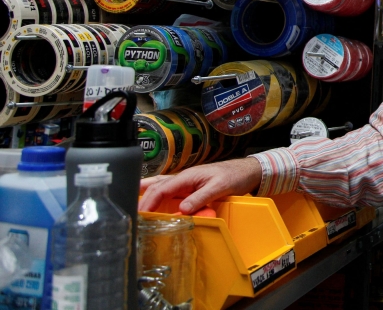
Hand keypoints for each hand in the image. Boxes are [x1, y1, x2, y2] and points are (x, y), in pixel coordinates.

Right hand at [139, 157, 262, 213]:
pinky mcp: (190, 188)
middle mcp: (183, 178)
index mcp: (187, 176)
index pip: (162, 188)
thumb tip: (182, 210)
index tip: (141, 214)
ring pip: (160, 186)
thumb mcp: (219, 187)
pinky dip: (158, 195)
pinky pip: (170, 191)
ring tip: (132, 202)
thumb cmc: (234, 176)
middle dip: (142, 197)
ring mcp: (186, 183)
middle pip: (156, 186)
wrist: (247, 171)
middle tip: (131, 212)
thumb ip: (201, 197)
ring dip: (146, 193)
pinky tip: (152, 201)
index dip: (149, 201)